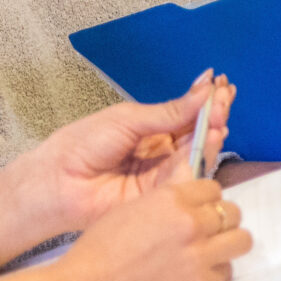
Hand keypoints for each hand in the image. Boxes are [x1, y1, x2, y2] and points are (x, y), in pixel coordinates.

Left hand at [0, 74, 230, 250]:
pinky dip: (202, 157)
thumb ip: (169, 112)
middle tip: (225, 100)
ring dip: (212, 134)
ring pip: (197, 153)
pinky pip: (187, 176)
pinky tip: (211, 139)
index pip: (186, 114)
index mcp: (149, 130)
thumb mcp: (127, 119)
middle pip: (197, 133)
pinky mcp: (161, 195)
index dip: (205, 102)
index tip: (222, 86)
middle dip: (214, 115)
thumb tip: (204, 89)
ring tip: (219, 120)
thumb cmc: (82, 145)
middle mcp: (160, 151)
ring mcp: (162, 173)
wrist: (55, 184)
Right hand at [55, 178, 252, 280]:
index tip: (198, 210)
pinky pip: (227, 272)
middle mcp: (192, 222)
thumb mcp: (131, 209)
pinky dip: (215, 273)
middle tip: (204, 234)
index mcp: (171, 199)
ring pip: (241, 240)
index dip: (205, 201)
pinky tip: (195, 276)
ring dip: (227, 245)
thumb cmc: (97, 252)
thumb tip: (192, 203)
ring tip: (209, 253)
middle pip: (232, 212)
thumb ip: (167, 203)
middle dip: (220, 221)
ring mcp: (200, 254)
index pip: (213, 188)